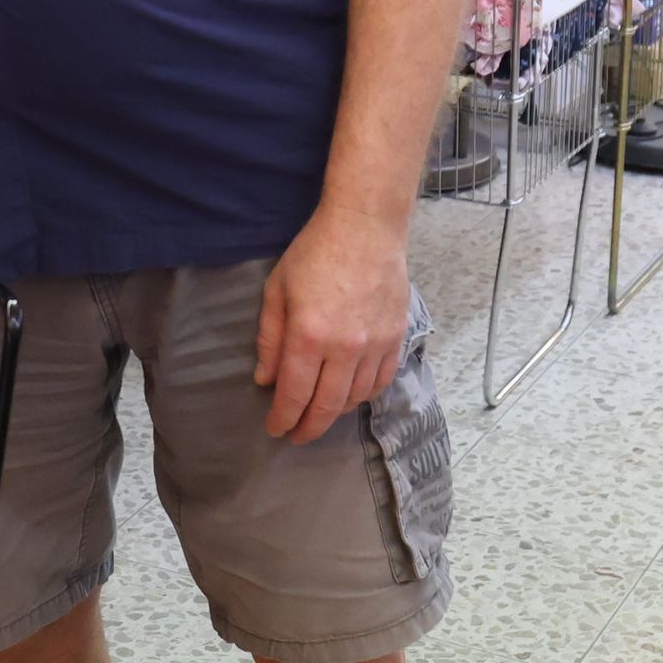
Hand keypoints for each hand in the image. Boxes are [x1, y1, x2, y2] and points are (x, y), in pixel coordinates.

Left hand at [253, 205, 411, 441]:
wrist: (366, 227)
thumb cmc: (314, 253)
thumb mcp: (277, 290)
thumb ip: (270, 338)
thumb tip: (266, 379)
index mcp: (309, 335)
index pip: (294, 394)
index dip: (283, 418)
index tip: (275, 429)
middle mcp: (344, 347)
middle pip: (327, 405)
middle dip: (308, 427)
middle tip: (296, 435)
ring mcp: (375, 345)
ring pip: (355, 397)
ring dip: (335, 412)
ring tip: (320, 412)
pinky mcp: (396, 338)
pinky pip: (381, 381)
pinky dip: (364, 394)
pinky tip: (350, 394)